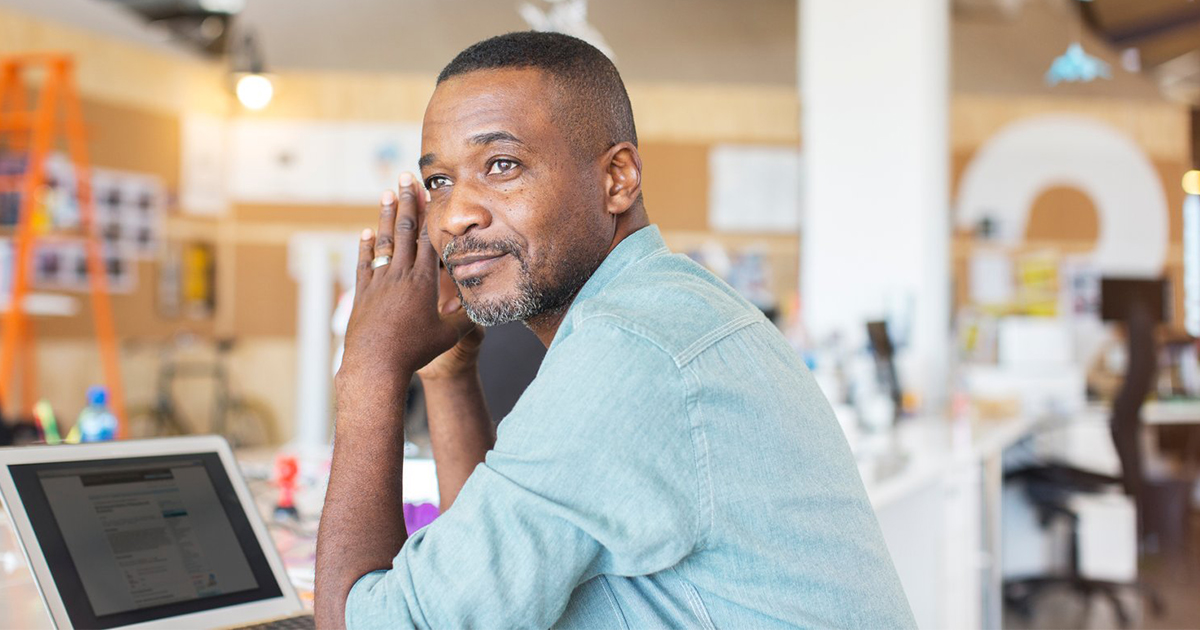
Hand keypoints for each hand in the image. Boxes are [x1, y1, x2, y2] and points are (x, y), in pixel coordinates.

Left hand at [337, 173, 472, 386]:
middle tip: (404, 177)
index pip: (428, 239)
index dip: (429, 214)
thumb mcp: (447, 335)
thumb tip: (483, 305)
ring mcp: (378, 282)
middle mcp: (399, 275)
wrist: (375, 364)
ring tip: (386, 193)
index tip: (429, 191)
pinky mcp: (363, 293)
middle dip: (406, 201)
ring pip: (383, 242)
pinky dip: (367, 246)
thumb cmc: (414, 351)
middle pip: (404, 231)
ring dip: (385, 216)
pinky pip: (366, 263)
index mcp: (423, 281)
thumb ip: (465, 317)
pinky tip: (367, 233)